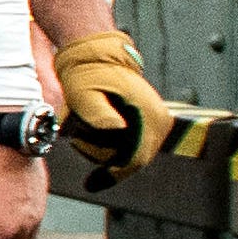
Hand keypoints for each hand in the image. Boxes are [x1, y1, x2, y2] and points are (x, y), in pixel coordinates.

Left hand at [54, 29, 176, 169]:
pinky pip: (131, 144)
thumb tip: (115, 129)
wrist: (95, 53)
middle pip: (134, 159)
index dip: (113, 175)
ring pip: (131, 153)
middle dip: (104, 158)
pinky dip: (110, 146)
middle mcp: (159, 121)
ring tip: (82, 130)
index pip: (136, 160)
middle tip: (78, 140)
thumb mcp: (85, 93)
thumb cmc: (88, 72)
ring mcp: (155, 121)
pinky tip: (89, 137)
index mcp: (150, 116)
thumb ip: (98, 112)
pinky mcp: (147, 120)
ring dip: (105, 150)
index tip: (91, 184)